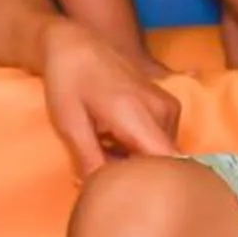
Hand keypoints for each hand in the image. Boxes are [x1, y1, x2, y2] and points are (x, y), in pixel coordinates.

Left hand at [38, 18, 181, 176]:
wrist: (76, 44)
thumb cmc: (68, 81)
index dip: (150, 184)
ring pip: (161, 153)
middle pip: (162, 162)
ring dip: (135, 160)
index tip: (126, 190)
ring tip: (104, 151)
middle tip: (102, 171)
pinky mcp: (168, 106)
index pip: (166, 164)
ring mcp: (169, 107)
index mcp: (138, 115)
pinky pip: (160, 140)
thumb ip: (89, 161)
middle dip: (136, 174)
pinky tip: (113, 140)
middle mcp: (163, 111)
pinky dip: (139, 147)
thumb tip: (100, 192)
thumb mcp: (69, 124)